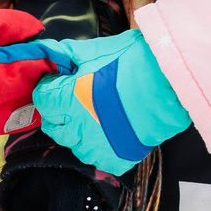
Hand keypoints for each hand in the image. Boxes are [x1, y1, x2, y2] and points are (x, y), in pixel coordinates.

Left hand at [32, 30, 191, 174]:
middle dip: (59, 112)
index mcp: (66, 99)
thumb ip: (67, 54)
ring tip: (97, 118)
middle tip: (76, 100)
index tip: (60, 83)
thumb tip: (48, 51)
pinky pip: (98, 159)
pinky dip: (102, 148)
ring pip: (73, 145)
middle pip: (53, 126)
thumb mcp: (95, 51)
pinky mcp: (114, 160)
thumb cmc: (130, 63)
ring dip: (79, 133)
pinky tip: (112, 133)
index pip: (42, 100)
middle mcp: (75, 127)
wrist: (168, 85)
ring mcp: (94, 147)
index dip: (50, 89)